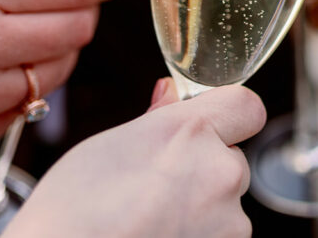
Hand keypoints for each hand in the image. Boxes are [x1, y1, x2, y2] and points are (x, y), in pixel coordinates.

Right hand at [4, 80, 265, 237]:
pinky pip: (219, 237)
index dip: (228, 117)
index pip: (247, 107)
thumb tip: (172, 93)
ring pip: (227, 205)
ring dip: (203, 210)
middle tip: (157, 188)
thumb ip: (157, 119)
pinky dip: (198, 237)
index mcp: (191, 133)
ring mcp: (229, 222)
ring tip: (151, 221)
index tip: (209, 128)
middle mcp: (221, 173)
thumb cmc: (70, 214)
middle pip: (232, 159)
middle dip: (205, 169)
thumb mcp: (106, 148)